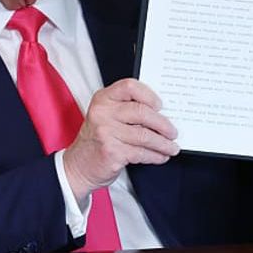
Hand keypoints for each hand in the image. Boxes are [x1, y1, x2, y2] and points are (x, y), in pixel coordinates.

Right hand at [62, 79, 179, 202]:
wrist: (79, 165)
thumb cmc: (98, 139)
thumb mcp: (106, 117)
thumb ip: (127, 110)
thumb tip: (162, 115)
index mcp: (103, 99)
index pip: (129, 87)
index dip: (149, 95)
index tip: (160, 106)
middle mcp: (102, 113)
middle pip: (142, 112)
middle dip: (163, 124)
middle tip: (173, 132)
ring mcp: (106, 133)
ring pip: (145, 136)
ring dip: (163, 144)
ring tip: (171, 147)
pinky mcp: (112, 152)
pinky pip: (141, 153)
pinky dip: (155, 156)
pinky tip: (160, 156)